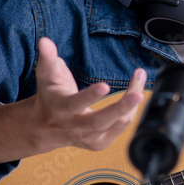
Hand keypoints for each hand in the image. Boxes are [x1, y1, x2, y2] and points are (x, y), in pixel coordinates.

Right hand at [28, 37, 145, 152]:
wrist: (46, 127)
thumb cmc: (50, 97)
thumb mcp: (46, 76)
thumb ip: (47, 58)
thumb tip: (45, 41)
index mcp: (61, 109)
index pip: (75, 104)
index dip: (90, 96)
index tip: (105, 86)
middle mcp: (75, 127)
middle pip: (100, 121)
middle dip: (120, 108)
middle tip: (138, 95)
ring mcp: (89, 138)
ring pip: (116, 123)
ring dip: (132, 104)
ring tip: (139, 79)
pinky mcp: (100, 143)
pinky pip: (121, 126)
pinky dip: (131, 110)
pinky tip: (134, 94)